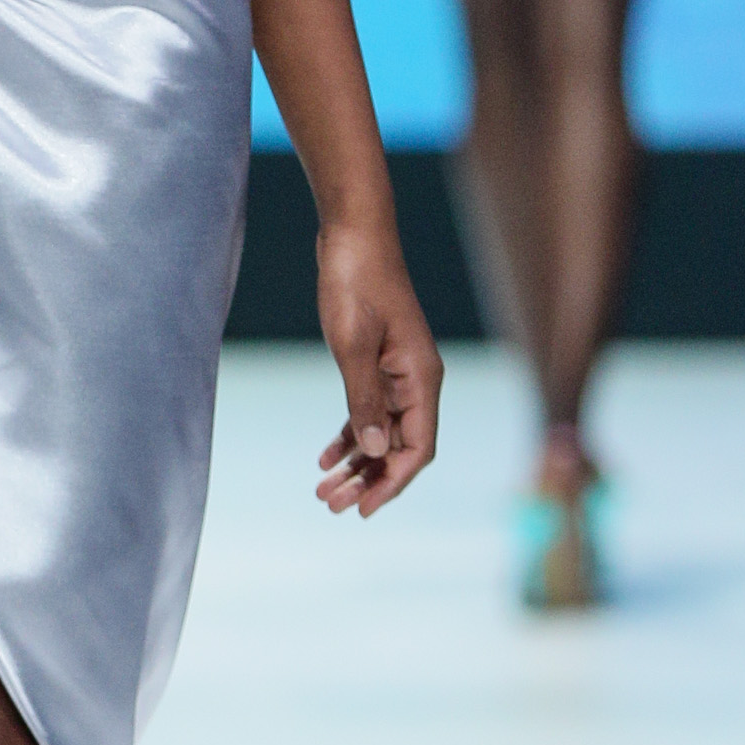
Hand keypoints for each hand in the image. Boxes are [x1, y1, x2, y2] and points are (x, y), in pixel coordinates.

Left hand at [313, 221, 442, 518]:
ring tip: (323, 491)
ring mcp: (398, 373)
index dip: (392, 482)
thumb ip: (363, 400)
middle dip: (368, 480)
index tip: (362, 509)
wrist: (352, 235)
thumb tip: (373, 451)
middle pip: (400, 447)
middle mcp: (417, 380)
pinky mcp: (378, 363)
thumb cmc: (355, 282)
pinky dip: (349, 436)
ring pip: (382, 433)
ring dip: (356, 464)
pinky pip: (369, 412)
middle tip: (331, 506)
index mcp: (421, 378)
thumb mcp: (352, 344)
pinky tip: (325, 457)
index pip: (417, 448)